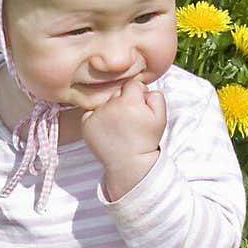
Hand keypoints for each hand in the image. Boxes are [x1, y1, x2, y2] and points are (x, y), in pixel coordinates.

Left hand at [79, 79, 165, 196]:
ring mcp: (96, 115)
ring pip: (104, 102)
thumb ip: (156, 96)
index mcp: (129, 101)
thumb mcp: (161, 117)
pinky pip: (91, 112)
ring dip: (110, 110)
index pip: (132, 84)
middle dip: (123, 102)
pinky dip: (97, 118)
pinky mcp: (86, 124)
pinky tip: (107, 129)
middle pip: (117, 92)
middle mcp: (110, 106)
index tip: (139, 108)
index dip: (138, 94)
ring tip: (118, 127)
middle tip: (129, 120)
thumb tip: (143, 89)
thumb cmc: (146, 140)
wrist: (129, 163)